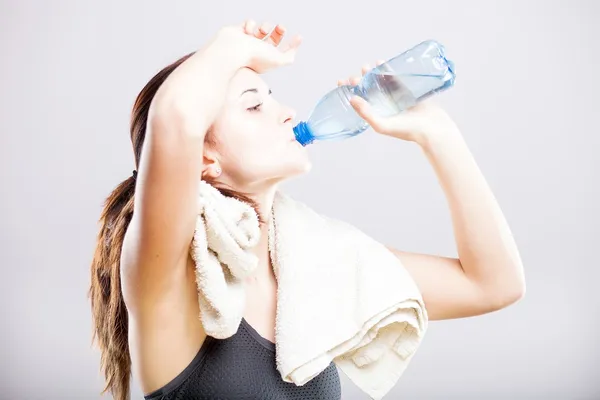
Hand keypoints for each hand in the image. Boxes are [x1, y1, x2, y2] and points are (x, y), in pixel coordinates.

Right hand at [213, 20, 301, 73]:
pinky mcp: (239, 31)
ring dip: (265, 27)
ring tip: (261, 30)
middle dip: (279, 31)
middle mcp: (257, 51)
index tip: (298, 37)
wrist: (233, 50)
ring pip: (262, 28)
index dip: (291, 45)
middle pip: (273, 38)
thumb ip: (289, 57)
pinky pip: (250, 23)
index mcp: (266, 60)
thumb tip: (293, 49)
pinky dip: (251, 25)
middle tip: (281, 28)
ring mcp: (248, 41)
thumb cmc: (253, 57)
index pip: (281, 52)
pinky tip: (248, 31)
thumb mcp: (278, 61)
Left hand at [338, 61, 460, 145]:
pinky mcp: (407, 90)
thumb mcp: (382, 125)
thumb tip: (352, 99)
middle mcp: (384, 105)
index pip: (359, 101)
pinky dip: (387, 70)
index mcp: (377, 114)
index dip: (349, 91)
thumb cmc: (407, 130)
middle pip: (368, 90)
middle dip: (360, 81)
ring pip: (380, 82)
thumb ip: (366, 113)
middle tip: (357, 76)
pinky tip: (381, 63)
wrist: (432, 128)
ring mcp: (395, 97)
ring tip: (367, 67)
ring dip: (372, 74)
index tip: (341, 82)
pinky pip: (394, 77)